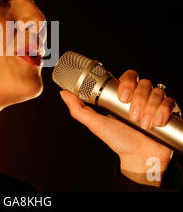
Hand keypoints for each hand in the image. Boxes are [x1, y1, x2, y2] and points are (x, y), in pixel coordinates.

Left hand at [59, 69, 177, 186]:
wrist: (138, 157)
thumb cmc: (117, 139)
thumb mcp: (95, 123)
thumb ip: (79, 109)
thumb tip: (64, 93)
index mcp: (124, 95)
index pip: (129, 76)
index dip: (127, 82)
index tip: (122, 97)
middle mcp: (140, 96)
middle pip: (143, 83)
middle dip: (138, 97)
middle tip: (131, 114)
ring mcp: (154, 103)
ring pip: (156, 91)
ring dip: (149, 108)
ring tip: (142, 123)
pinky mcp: (168, 111)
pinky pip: (169, 102)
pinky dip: (162, 112)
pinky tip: (156, 123)